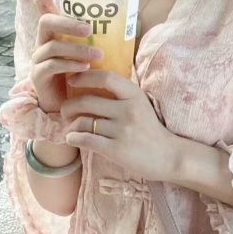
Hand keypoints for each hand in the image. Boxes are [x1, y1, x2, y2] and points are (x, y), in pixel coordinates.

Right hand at [29, 0, 103, 114]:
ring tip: (97, 56)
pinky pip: (51, 66)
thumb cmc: (86, 73)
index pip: (43, 6)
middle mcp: (43, 41)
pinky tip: (85, 68)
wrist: (76, 106)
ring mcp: (39, 59)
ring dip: (77, 49)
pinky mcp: (38, 77)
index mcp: (56, 31)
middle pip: (45, 21)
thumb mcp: (93, 50)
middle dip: (67, 23)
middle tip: (88, 29)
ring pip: (52, 46)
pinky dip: (70, 65)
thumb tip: (129, 16)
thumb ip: (101, 35)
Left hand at [59, 69, 178, 181]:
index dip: (85, 77)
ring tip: (69, 127)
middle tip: (64, 111)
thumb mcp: (140, 104)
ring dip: (70, 124)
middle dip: (68, 106)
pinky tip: (72, 138)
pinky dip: (73, 138)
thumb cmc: (150, 129)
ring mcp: (122, 130)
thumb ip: (121, 94)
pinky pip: (85, 139)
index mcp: (134, 95)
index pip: (105, 78)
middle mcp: (128, 110)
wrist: (168, 156)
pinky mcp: (116, 150)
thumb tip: (92, 81)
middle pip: (86, 101)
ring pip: (82, 122)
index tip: (71, 80)